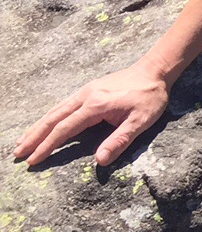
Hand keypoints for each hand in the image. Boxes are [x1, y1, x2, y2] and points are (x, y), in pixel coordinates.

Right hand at [12, 62, 171, 167]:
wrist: (155, 70)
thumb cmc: (150, 97)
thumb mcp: (141, 121)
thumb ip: (120, 140)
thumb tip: (100, 160)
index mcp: (95, 106)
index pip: (64, 130)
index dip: (47, 147)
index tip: (32, 161)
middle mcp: (85, 96)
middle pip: (52, 119)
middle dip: (33, 137)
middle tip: (17, 154)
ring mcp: (85, 91)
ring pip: (54, 110)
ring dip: (37, 127)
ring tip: (21, 142)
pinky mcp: (88, 89)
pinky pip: (62, 105)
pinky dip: (48, 117)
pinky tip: (42, 124)